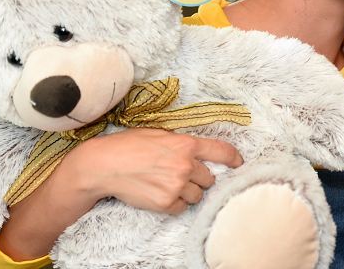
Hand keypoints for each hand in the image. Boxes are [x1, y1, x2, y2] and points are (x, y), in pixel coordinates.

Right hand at [0, 129, 240, 260]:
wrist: (104, 166)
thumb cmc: (129, 146)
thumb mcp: (160, 135)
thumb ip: (181, 143)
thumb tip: (199, 151)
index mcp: (186, 144)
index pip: (222, 151)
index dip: (234, 158)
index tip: (238, 163)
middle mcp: (185, 165)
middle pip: (209, 178)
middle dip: (199, 177)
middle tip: (181, 174)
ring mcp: (176, 185)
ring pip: (198, 195)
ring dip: (188, 192)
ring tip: (167, 183)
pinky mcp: (166, 203)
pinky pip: (182, 208)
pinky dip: (175, 204)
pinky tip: (160, 194)